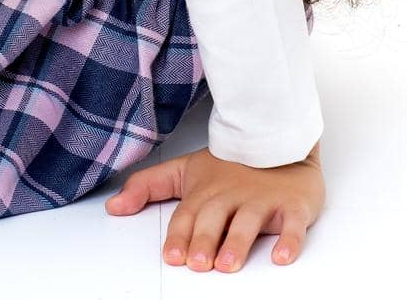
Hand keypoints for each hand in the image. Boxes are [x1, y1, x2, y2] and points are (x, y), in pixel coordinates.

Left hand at [104, 140, 323, 271]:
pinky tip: (281, 256)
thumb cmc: (230, 166)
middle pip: (216, 219)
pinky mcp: (293, 206)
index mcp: (206, 191)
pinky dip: (289, 241)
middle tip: (197, 263)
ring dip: (238, 243)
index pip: (188, 215)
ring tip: (228, 263)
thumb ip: (149, 187)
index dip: (179, 235)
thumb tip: (113, 206)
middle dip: (205, 240)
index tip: (171, 256)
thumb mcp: (185, 171)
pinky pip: (293, 225)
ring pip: (249, 223)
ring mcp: (263, 201)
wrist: (279, 143)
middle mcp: (232, 196)